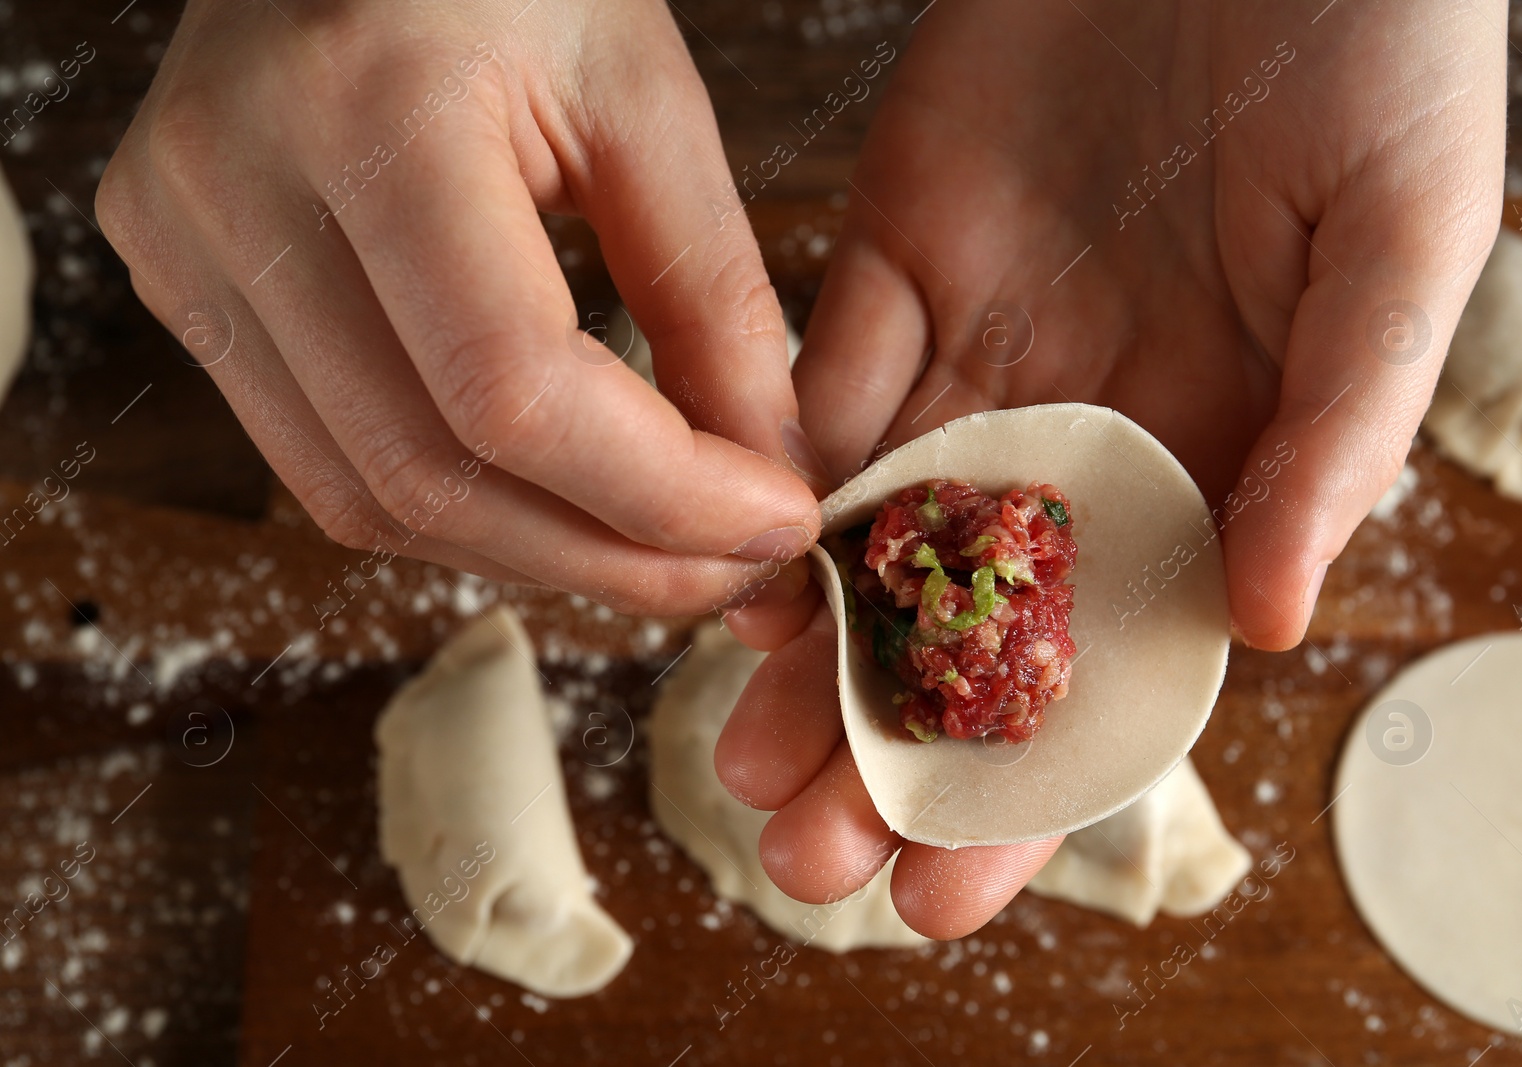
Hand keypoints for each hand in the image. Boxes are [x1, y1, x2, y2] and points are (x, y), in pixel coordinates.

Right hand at [96, 0, 824, 614]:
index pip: (513, 388)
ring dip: (538, 554)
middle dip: (611, 557)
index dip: (661, 495)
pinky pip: (327, 463)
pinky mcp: (178, 282)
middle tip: (732, 575)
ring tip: (660, 553)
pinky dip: (460, 509)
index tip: (777, 524)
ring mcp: (179, 242)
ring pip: (369, 499)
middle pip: (432, 475)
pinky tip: (557, 505)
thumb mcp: (642, 97)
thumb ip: (709, 292)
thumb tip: (766, 473)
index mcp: (367, 106)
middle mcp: (233, 186)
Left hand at [720, 0, 1504, 936]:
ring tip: (745, 754)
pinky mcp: (903, 247)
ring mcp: (988, 339)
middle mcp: (1088, 421)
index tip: (942, 891)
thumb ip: (1336, 428)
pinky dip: (779, 471)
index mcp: (1217, 450)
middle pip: (974, 624)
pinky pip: (829, 379)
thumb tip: (1262, 622)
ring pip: (879, 529)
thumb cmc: (1385, 47)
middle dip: (889, 744)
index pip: (1114, 657)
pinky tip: (728, 564)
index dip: (1027, 783)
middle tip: (805, 852)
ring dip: (812, 645)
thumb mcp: (1405, 240)